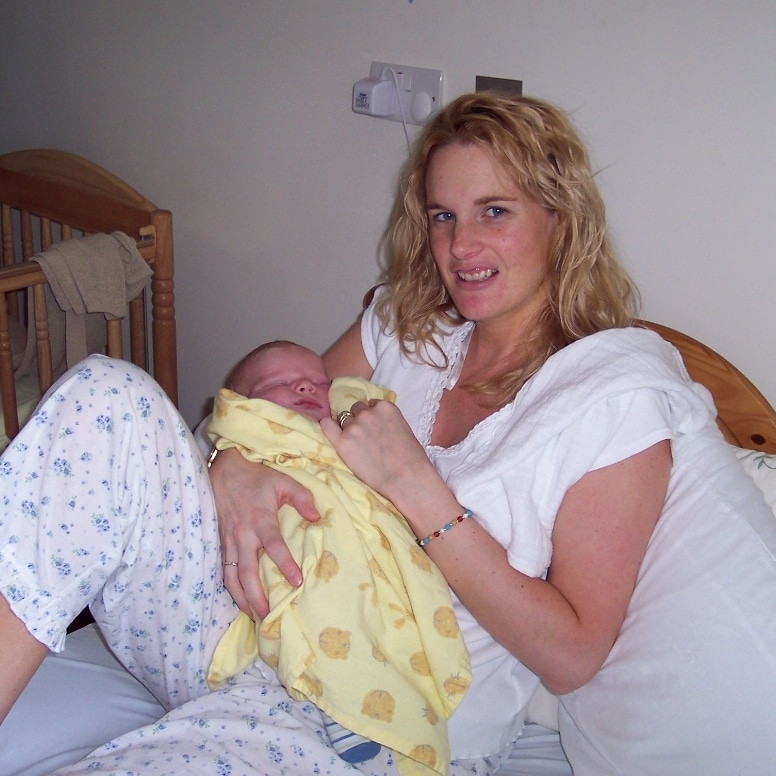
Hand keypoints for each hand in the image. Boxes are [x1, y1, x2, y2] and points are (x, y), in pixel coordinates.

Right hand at [208, 448, 319, 617]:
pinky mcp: (219, 544)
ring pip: (231, 577)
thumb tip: (317, 518)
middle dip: (256, 596)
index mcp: (260, 520)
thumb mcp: (283, 482)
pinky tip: (239, 600)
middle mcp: (242, 535)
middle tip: (267, 615)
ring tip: (253, 615)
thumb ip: (302, 498)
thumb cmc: (256, 478)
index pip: (274, 546)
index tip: (297, 581)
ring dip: (241, 598)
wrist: (223, 471)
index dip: (285, 564)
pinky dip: (230, 588)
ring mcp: (228, 541)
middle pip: (247, 572)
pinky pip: (223, 570)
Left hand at [320, 399, 437, 512]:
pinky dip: (329, 427)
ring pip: (344, 419)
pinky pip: (327, 425)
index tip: (375, 428)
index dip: (372, 417)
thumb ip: (386, 420)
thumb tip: (376, 424)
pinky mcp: (343, 442)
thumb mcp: (403, 428)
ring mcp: (354, 426)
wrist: (406, 478)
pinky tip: (333, 434)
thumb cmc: (412, 458)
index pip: (371, 404)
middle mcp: (368, 412)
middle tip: (366, 438)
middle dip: (360, 420)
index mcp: (385, 407)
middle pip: (356, 410)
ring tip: (358, 446)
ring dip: (349, 428)